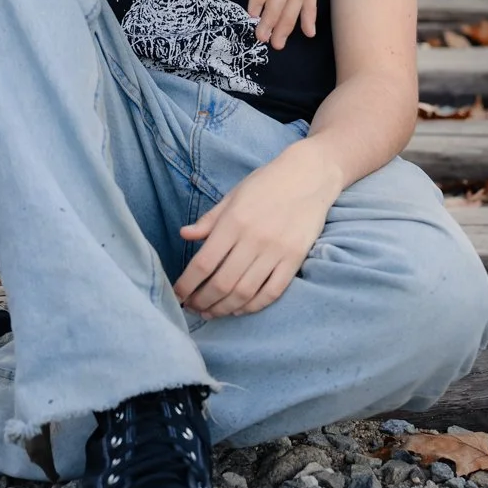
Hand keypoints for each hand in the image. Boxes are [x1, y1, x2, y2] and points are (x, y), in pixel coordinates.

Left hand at [173, 140, 337, 316]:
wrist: (309, 175)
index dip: (187, 284)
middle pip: (222, 283)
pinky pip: (272, 292)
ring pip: (245, 292)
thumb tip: (184, 235)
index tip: (178, 295)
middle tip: (193, 307)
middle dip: (203, 300)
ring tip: (211, 312)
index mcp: (233, 221)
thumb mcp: (233, 196)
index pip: (203, 263)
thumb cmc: (266, 183)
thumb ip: (210, 220)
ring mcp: (276, 251)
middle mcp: (253, 239)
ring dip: (224, 308)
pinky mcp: (295, 259)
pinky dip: (253, 306)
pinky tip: (239, 309)